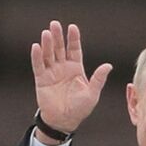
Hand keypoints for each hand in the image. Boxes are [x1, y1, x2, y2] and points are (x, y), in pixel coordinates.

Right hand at [30, 20, 111, 139]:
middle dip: (58, 36)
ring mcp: (51, 73)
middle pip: (60, 48)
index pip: (74, 49)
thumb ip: (98, 79)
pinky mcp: (41, 80)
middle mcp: (63, 68)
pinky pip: (38, 66)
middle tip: (55, 24)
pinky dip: (37, 56)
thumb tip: (108, 65)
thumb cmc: (80, 109)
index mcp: (76, 68)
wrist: (64, 121)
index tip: (72, 27)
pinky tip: (36, 46)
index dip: (73, 38)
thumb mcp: (92, 93)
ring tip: (46, 33)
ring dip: (47, 43)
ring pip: (48, 54)